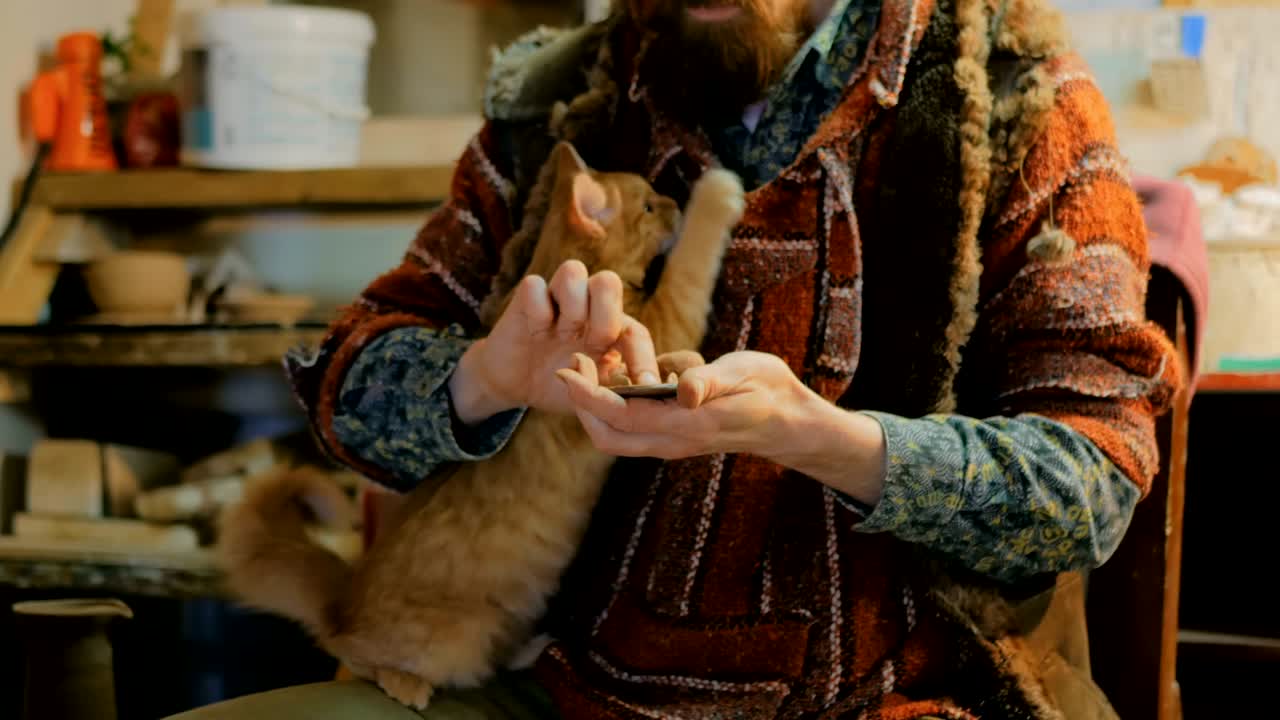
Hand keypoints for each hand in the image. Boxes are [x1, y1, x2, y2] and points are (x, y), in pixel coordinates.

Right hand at [450, 260, 658, 423]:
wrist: (517, 387)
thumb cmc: (561, 386)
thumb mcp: (593, 396)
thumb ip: (618, 390)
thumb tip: (647, 387)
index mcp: (611, 328)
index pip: (636, 332)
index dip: (642, 358)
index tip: (642, 385)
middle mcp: (588, 305)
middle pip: (608, 281)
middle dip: (605, 318)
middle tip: (593, 346)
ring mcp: (556, 298)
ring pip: (573, 271)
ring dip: (571, 310)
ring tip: (562, 337)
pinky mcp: (526, 299)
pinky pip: (534, 284)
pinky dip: (537, 311)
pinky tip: (535, 334)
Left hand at [556, 350, 887, 503]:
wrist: (788, 422)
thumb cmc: (769, 389)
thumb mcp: (746, 373)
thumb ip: (711, 381)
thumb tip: (682, 389)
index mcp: (688, 424)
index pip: (623, 416)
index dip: (588, 396)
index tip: (566, 370)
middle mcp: (674, 441)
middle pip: (608, 437)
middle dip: (582, 405)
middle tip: (575, 364)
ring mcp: (672, 444)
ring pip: (616, 437)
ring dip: (595, 407)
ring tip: (592, 365)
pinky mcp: (674, 438)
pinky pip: (631, 430)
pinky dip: (613, 408)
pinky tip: (619, 375)